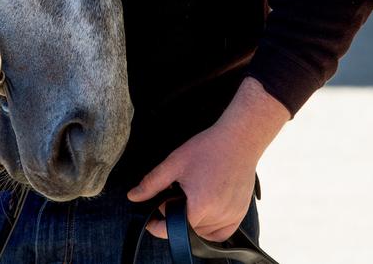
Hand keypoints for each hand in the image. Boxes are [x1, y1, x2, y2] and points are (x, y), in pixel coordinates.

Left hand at [127, 77, 289, 241]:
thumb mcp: (175, 162)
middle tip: (177, 192)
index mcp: (199, 206)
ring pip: (203, 232)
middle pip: (187, 228)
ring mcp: (231, 218)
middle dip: (176, 215)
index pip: (171, 229)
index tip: (151, 217)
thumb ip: (152, 183)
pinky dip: (210, 227)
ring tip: (194, 194)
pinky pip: (221, 233)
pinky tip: (206, 209)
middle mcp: (217, 216)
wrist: (238, 140)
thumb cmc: (208, 148)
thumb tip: (133, 197)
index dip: (157, 224)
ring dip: (193, 221)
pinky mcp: (239, 216)